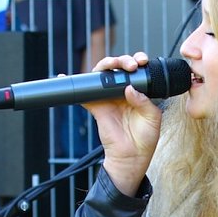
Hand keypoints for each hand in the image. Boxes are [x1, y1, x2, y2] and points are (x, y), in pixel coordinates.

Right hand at [82, 52, 162, 195]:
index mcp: (137, 92)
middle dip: (124, 60)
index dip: (138, 61)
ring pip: (103, 74)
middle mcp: (122, 92)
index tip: (143, 61)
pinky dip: (75, 84)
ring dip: (107, 64)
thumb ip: (143, 101)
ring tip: (114, 64)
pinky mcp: (96, 107)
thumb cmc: (145, 138)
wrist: (132, 156)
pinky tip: (65, 76)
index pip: (135, 71)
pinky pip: (83, 93)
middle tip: (132, 65)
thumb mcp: (152, 117)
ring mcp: (108, 98)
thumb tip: (129, 87)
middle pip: (118, 68)